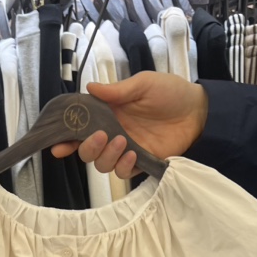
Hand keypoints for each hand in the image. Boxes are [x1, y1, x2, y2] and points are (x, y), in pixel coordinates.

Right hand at [52, 72, 208, 178]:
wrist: (198, 111)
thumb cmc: (170, 93)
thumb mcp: (143, 84)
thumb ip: (117, 91)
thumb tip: (89, 88)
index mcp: (108, 114)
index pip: (81, 127)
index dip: (66, 136)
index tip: (57, 142)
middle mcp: (112, 134)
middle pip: (86, 151)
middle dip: (86, 148)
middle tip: (100, 136)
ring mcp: (125, 150)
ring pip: (101, 164)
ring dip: (106, 156)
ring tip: (122, 142)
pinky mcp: (139, 163)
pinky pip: (122, 173)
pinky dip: (123, 166)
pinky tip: (133, 154)